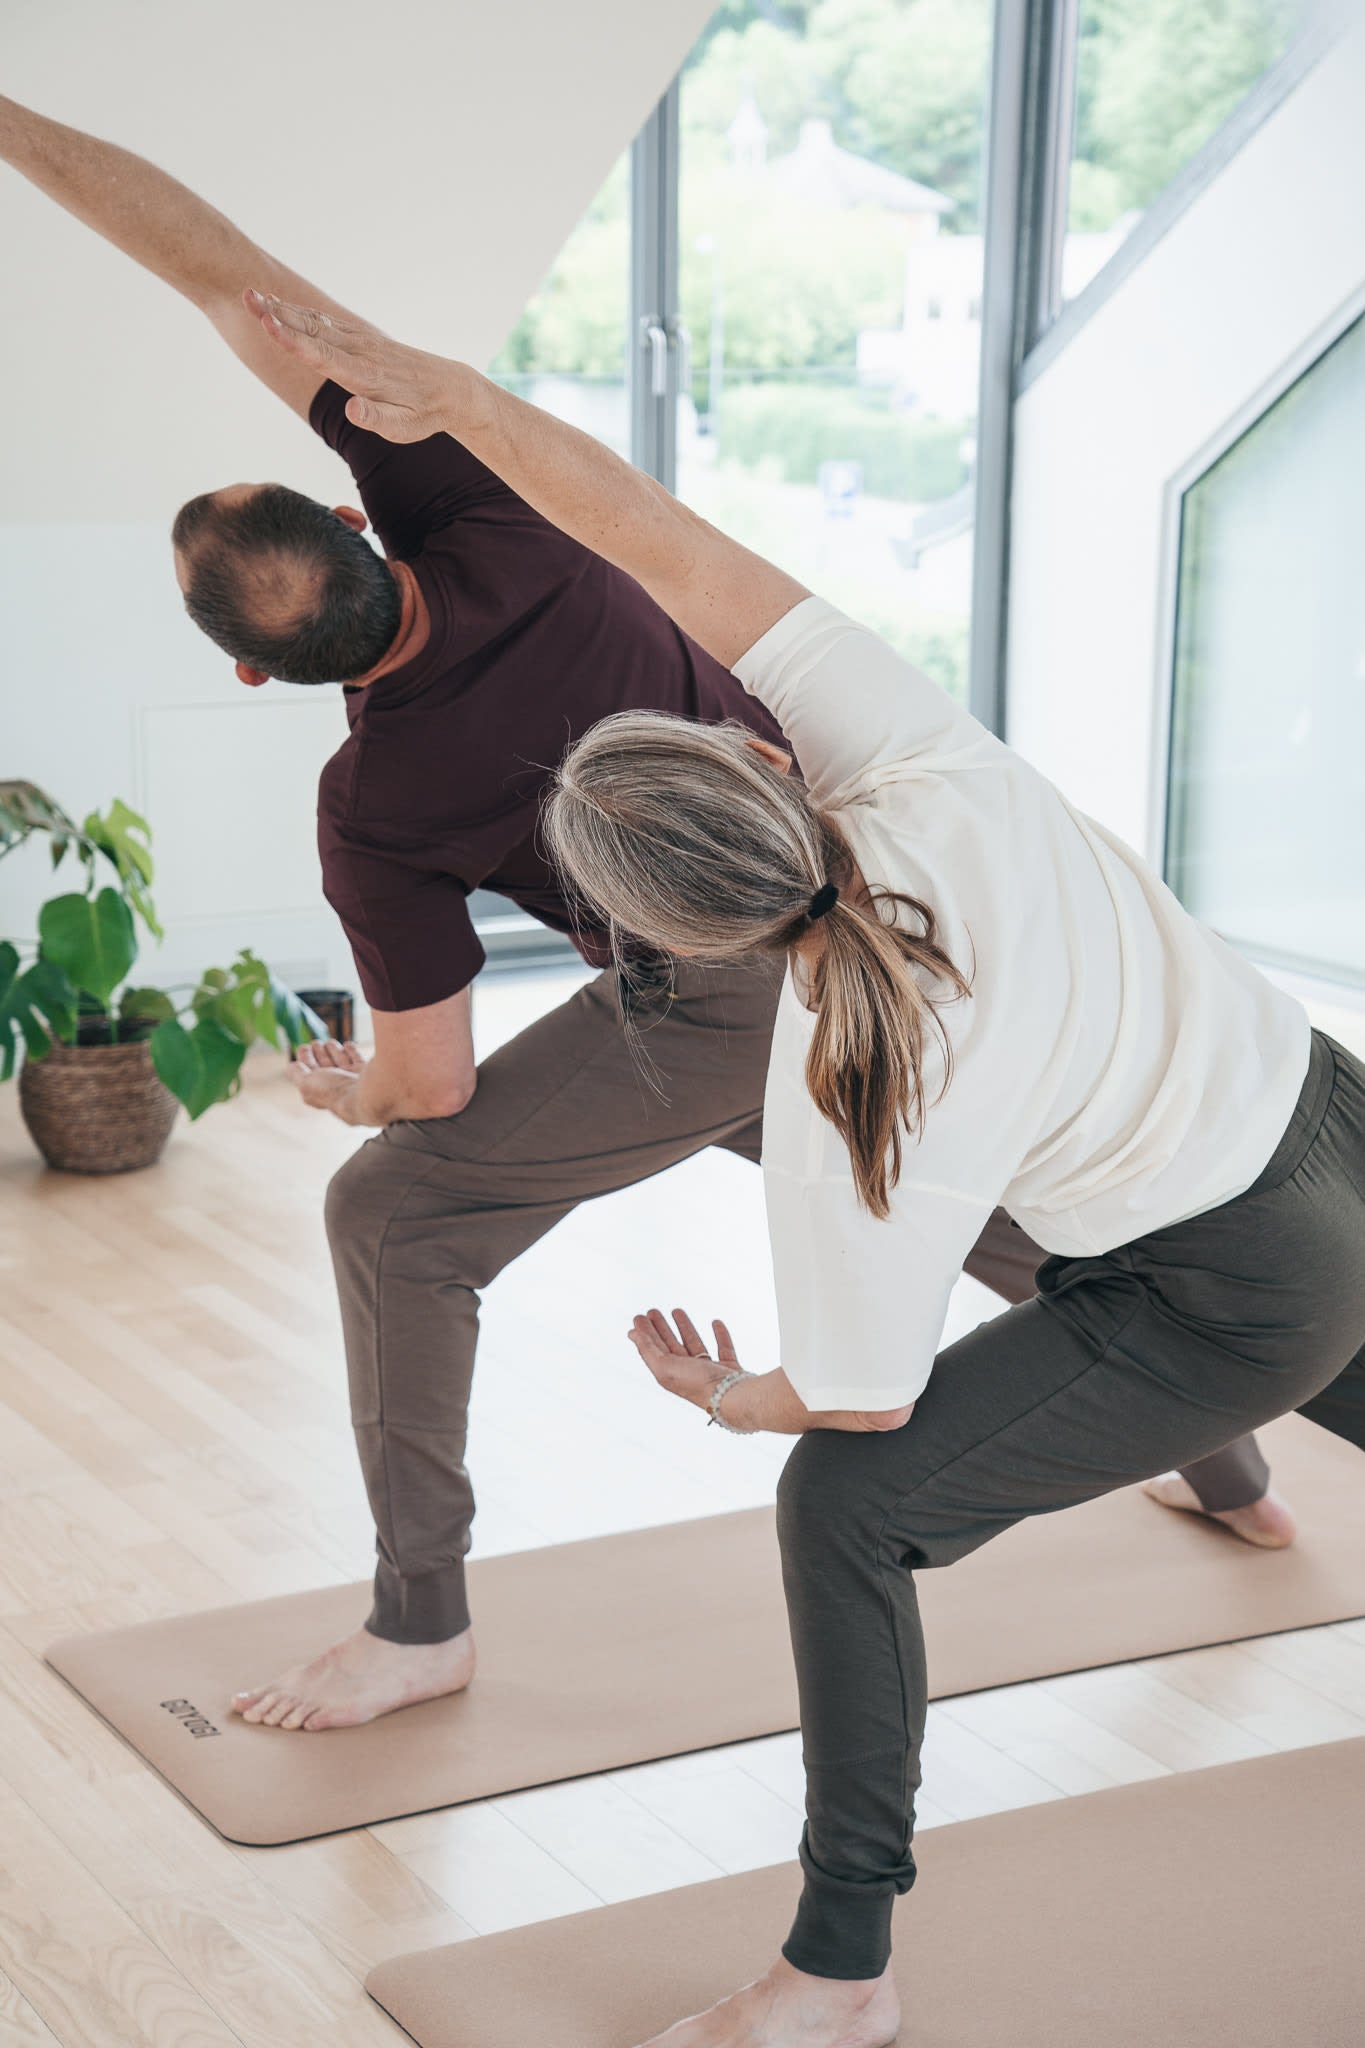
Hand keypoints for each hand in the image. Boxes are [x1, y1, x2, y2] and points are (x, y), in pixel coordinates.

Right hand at [245, 289, 475, 443]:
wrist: (449, 388)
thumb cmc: (423, 414)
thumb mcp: (404, 428)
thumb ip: (377, 419)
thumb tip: (351, 410)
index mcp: (365, 375)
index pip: (323, 356)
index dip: (294, 341)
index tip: (268, 324)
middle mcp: (361, 352)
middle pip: (313, 331)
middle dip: (278, 315)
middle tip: (246, 297)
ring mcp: (361, 342)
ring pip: (317, 322)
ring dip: (284, 309)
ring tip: (253, 296)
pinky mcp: (362, 340)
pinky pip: (327, 323)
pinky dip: (302, 313)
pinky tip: (282, 306)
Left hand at [287, 1036, 364, 1110]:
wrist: (363, 1094)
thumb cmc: (333, 1090)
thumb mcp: (306, 1083)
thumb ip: (296, 1074)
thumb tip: (292, 1066)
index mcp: (318, 1089)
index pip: (309, 1070)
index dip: (305, 1057)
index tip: (305, 1047)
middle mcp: (333, 1084)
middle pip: (324, 1062)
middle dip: (318, 1051)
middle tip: (316, 1043)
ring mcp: (349, 1078)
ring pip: (339, 1058)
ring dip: (333, 1048)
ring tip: (331, 1044)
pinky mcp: (363, 1072)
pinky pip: (356, 1057)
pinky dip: (351, 1050)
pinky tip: (347, 1045)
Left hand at [629, 1308, 736, 1417]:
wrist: (733, 1397)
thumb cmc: (698, 1384)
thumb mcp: (665, 1367)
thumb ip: (648, 1350)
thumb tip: (632, 1333)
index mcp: (671, 1374)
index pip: (654, 1349)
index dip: (645, 1333)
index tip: (639, 1316)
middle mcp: (688, 1373)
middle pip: (670, 1346)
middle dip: (660, 1328)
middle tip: (652, 1311)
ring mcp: (709, 1371)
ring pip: (694, 1345)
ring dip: (684, 1328)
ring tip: (677, 1310)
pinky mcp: (729, 1368)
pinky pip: (723, 1348)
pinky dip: (720, 1335)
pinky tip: (715, 1322)